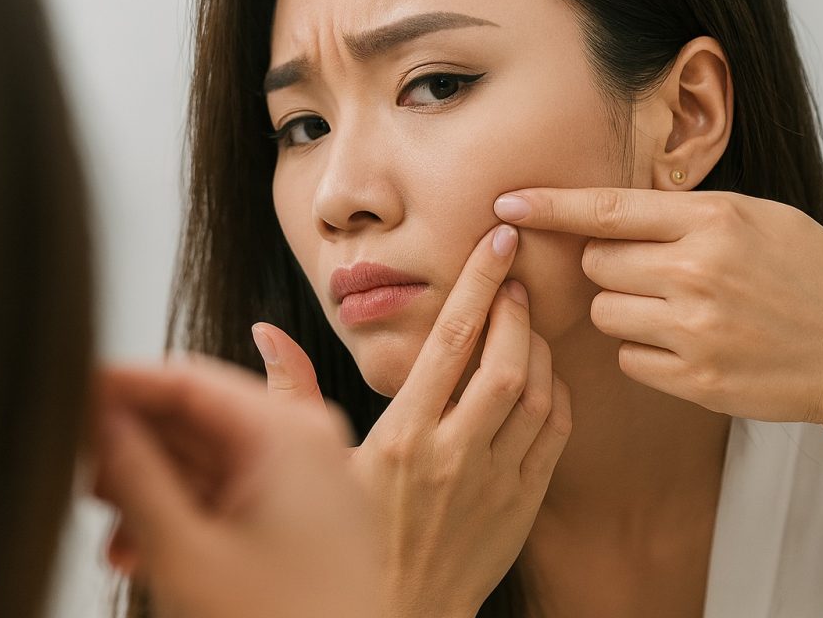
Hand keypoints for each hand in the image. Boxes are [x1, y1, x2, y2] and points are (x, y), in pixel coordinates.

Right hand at [92, 361, 382, 617]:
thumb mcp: (184, 551)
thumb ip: (132, 473)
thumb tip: (97, 418)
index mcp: (288, 433)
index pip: (186, 379)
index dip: (119, 385)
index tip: (65, 391)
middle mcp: (306, 442)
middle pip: (196, 417)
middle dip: (130, 446)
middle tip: (75, 469)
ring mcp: (310, 480)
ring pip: (207, 459)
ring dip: (149, 487)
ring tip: (108, 527)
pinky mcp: (306, 516)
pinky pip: (230, 492)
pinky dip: (182, 512)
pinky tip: (139, 549)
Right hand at [254, 224, 572, 617]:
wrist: (399, 615)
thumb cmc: (349, 538)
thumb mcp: (317, 464)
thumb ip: (291, 391)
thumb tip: (266, 331)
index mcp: (401, 437)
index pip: (451, 340)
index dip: (479, 283)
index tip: (496, 242)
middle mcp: (454, 455)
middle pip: (507, 361)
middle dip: (517, 307)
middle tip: (515, 274)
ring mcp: (495, 483)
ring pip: (538, 395)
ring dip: (539, 347)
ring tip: (526, 319)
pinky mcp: (522, 506)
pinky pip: (555, 435)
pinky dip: (556, 394)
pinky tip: (541, 375)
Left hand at [492, 187, 822, 435]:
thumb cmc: (811, 278)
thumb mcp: (761, 219)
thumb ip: (688, 213)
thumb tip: (611, 212)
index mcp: (714, 221)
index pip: (607, 209)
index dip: (549, 205)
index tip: (506, 203)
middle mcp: (697, 272)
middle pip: (594, 264)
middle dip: (608, 266)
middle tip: (652, 272)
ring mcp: (694, 329)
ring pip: (604, 311)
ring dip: (623, 309)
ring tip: (677, 310)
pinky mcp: (693, 379)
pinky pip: (626, 358)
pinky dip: (643, 351)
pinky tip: (686, 345)